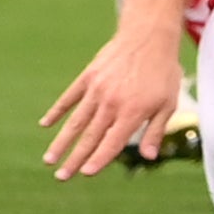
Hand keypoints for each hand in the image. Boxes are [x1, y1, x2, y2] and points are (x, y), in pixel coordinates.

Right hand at [41, 30, 186, 177]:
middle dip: (74, 159)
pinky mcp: (88, 76)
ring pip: (75, 121)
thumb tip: (148, 156)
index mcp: (132, 112)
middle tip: (61, 177)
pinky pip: (70, 97)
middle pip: (89, 137)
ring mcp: (97, 89)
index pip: (111, 143)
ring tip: (48, 159)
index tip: (85, 174)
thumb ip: (156, 131)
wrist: (148, 35)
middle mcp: (111, 104)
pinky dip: (57, 111)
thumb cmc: (163, 72)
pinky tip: (45, 124)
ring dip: (61, 142)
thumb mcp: (168, 103)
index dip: (99, 160)